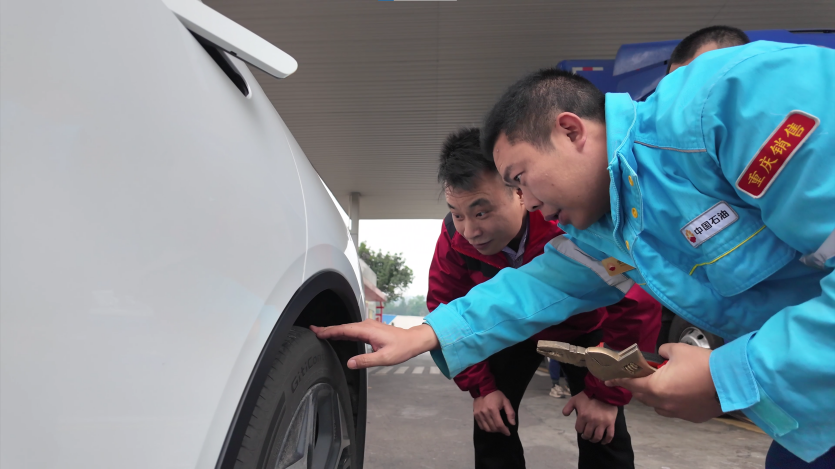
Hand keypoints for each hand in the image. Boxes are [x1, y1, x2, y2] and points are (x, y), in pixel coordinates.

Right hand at [310, 320, 438, 369]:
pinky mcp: (370, 330)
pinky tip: (337, 336)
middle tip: (313, 331)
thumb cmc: (402, 348)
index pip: (344, 330)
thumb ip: (366, 361)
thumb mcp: (384, 358)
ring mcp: (368, 327)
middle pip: (343, 327)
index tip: (317, 331)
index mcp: (367, 330)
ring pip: (347, 328)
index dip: (329, 331)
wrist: (413, 341)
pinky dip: (343, 332)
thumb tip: (350, 363)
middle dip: (327, 329)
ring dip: (334, 330)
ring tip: (320, 333)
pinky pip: (353, 330)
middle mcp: (366, 326)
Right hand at [473, 390, 515, 436]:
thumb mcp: (505, 401)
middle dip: (500, 430)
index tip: (508, 433)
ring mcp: (479, 414)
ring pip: (487, 429)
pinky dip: (486, 428)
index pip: (499, 425)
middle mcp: (485, 413)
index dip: (504, 431)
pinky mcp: (475, 415)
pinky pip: (481, 426)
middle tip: (503, 428)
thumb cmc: (495, 395)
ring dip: (493, 430)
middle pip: (493, 428)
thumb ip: (510, 413)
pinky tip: (490, 426)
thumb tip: (512, 424)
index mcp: (493, 409)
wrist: (482, 388)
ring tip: (497, 428)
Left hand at [562, 392, 616, 443]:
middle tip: (586, 435)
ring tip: (593, 438)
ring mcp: (602, 423)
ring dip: (594, 440)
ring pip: (597, 437)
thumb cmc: (588, 396)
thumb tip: (565, 415)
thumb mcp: (575, 399)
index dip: (579, 429)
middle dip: (586, 436)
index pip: (579, 429)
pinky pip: (609, 435)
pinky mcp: (610, 423)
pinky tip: (603, 442)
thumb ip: (568, 407)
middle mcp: (592, 421)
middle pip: (588, 434)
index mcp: (583, 416)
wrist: (604, 391)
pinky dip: (606, 440)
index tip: (581, 428)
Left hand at [605, 343, 721, 421]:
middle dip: (639, 386)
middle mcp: (664, 404)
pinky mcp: (692, 417)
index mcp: (656, 387)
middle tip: (639, 376)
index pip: (631, 384)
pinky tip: (681, 392)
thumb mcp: (678, 350)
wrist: (732, 381)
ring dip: (656, 395)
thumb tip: (661, 354)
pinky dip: (673, 401)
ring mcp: (678, 413)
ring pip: (659, 405)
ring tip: (663, 383)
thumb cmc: (704, 364)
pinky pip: (675, 410)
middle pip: (644, 396)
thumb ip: (663, 351)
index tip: (608, 380)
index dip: (618, 380)